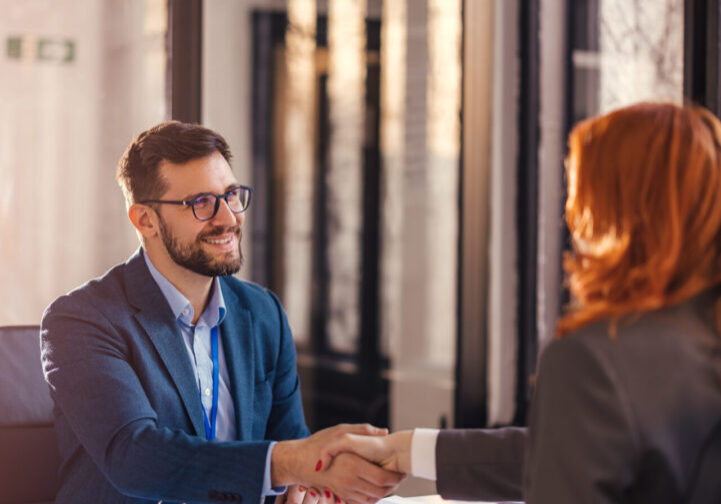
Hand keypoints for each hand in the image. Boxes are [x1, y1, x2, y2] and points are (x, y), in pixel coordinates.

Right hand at [272, 424, 403, 503]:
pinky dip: (371, 498)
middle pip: (380, 491)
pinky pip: (361, 502)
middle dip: (393, 486)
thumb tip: (384, 431)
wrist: (297, 461)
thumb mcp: (340, 430)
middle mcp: (349, 481)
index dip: (396, 476)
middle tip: (400, 477)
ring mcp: (344, 491)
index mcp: (353, 465)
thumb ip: (363, 430)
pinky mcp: (340, 496)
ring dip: (384, 493)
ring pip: (372, 499)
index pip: (383, 478)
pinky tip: (375, 488)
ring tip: (391, 482)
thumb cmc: (317, 443)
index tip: (402, 470)